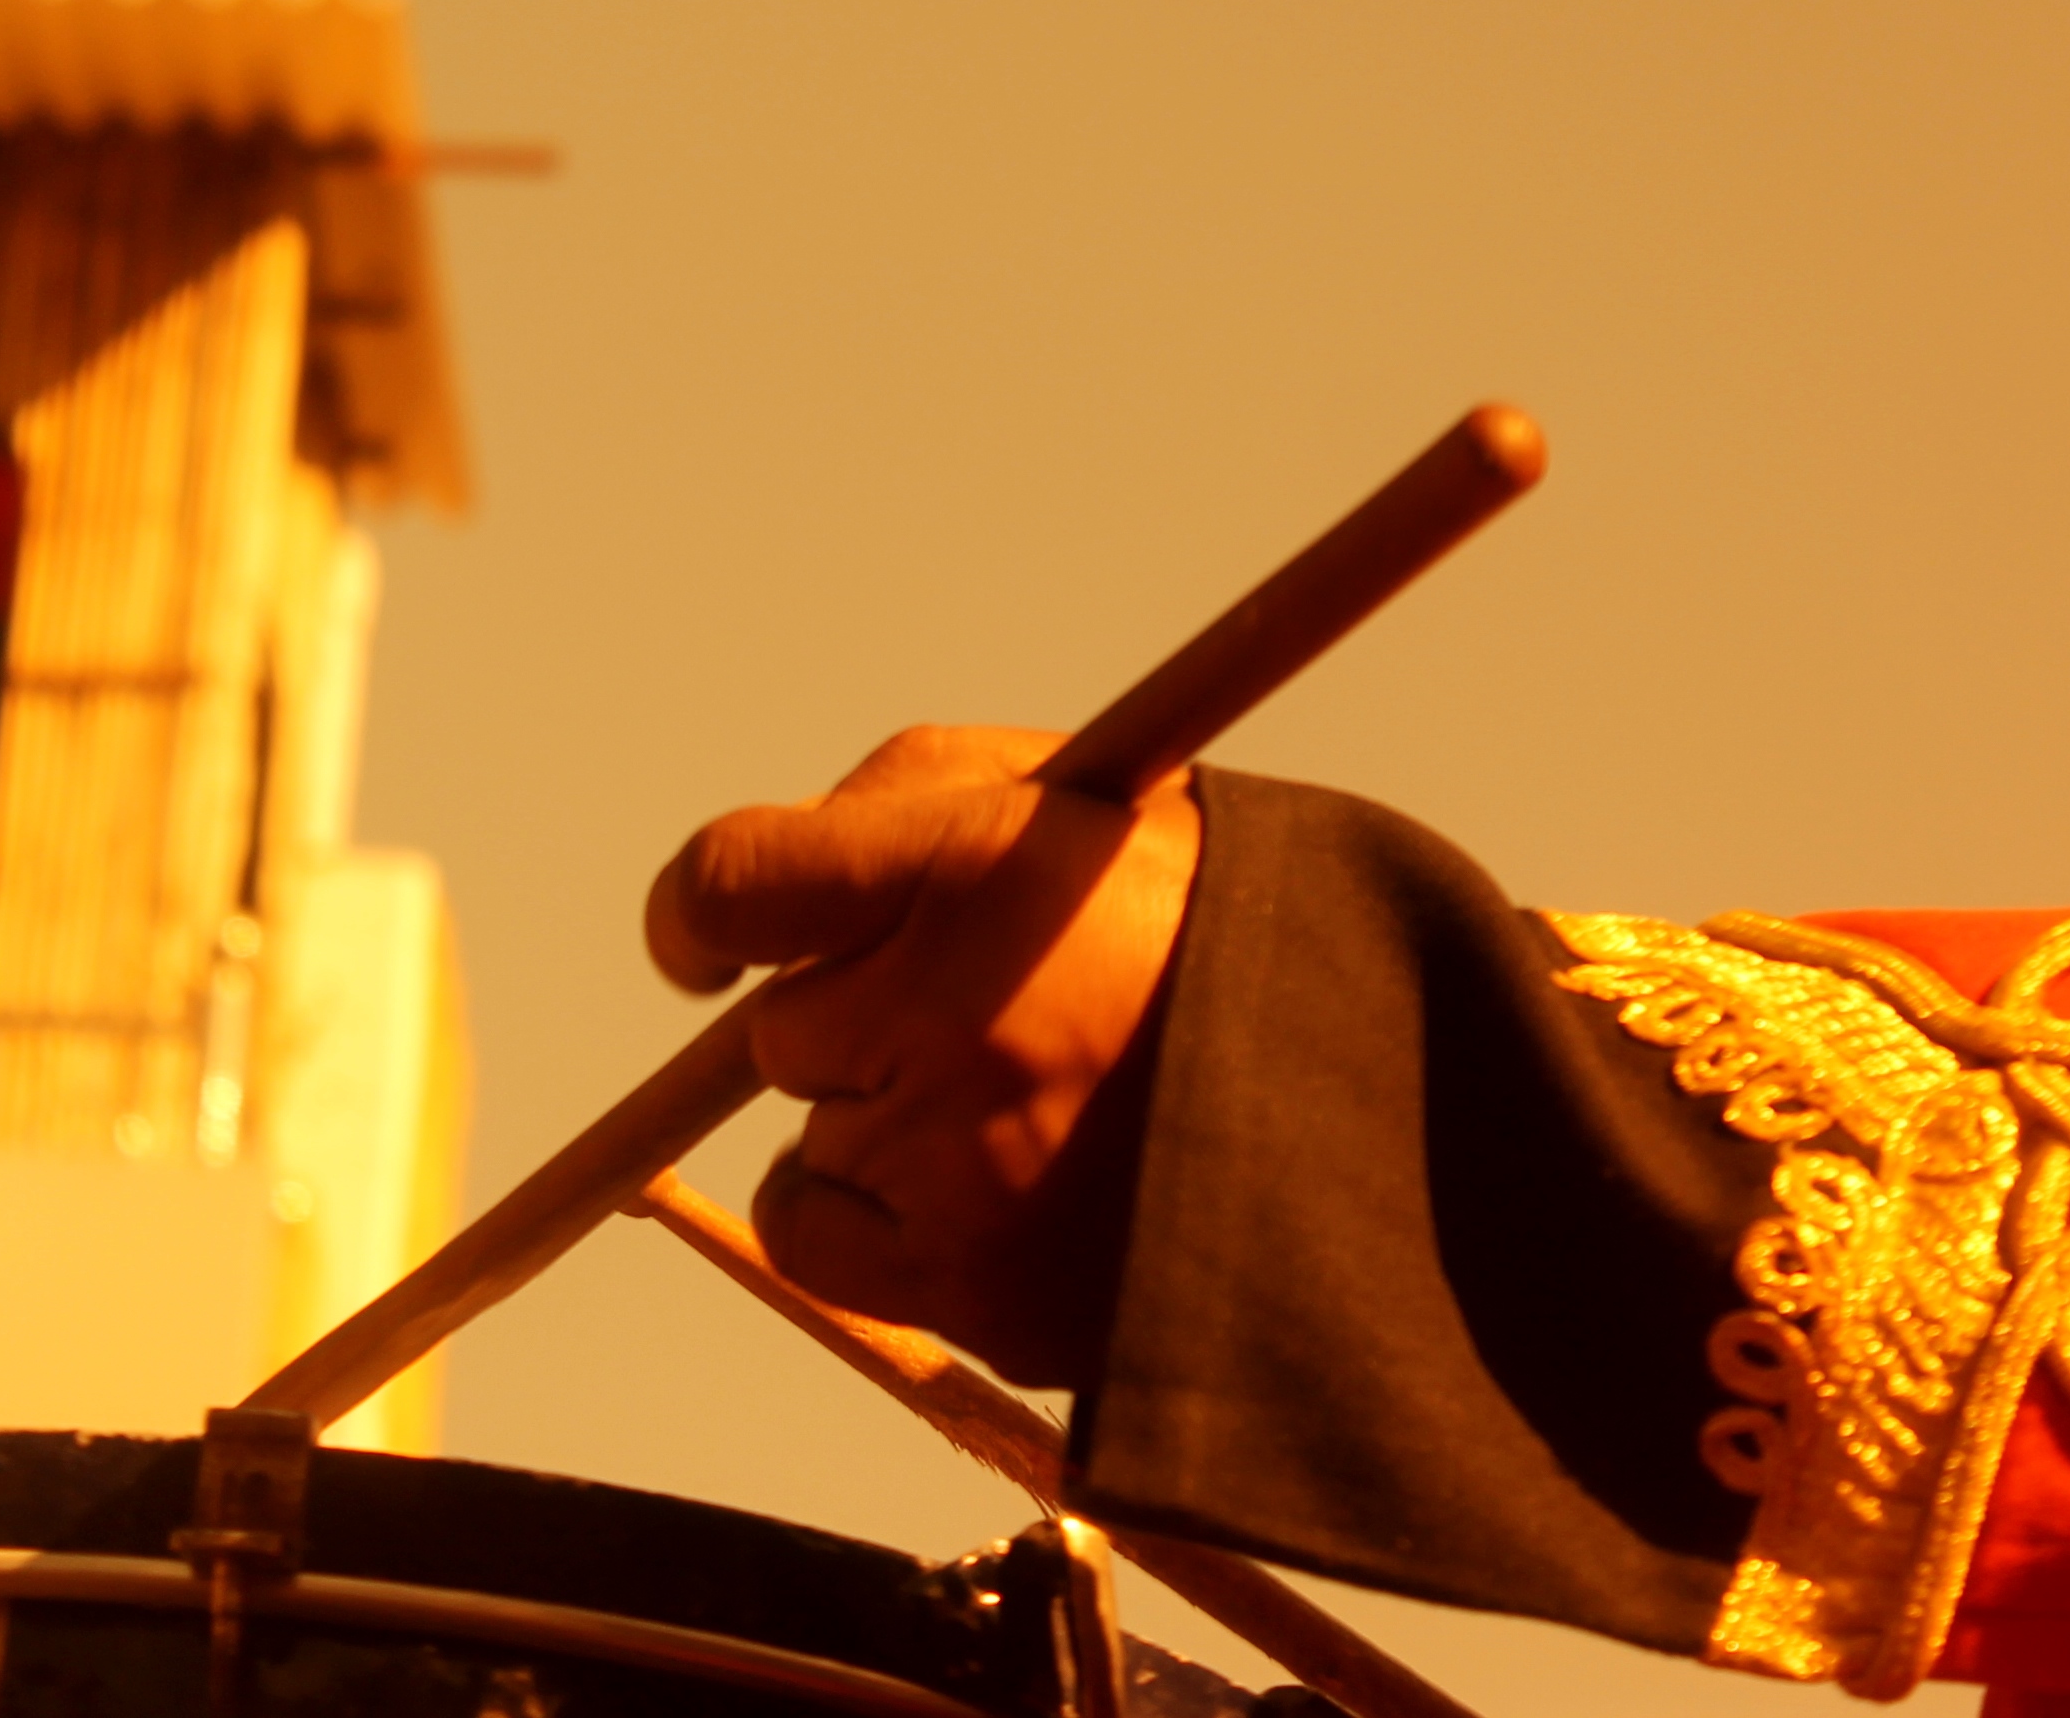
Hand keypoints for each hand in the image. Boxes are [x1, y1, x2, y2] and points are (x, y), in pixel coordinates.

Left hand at [644, 725, 1198, 1385]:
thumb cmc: (1200, 919)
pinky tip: (991, 1184)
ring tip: (1037, 1101)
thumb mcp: (1072, 792)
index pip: (733, 885)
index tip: (711, 941)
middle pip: (782, 1025)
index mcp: (977, 862)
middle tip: (993, 1011)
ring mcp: (955, 1160)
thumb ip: (899, 804)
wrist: (1367, 1090)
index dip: (703, 916)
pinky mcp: (968, 1278)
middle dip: (857, 1015)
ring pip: (811, 1134)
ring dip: (883, 1118)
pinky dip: (875, 1217)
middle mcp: (949, 1012)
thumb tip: (741, 903)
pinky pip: (819, 1240)